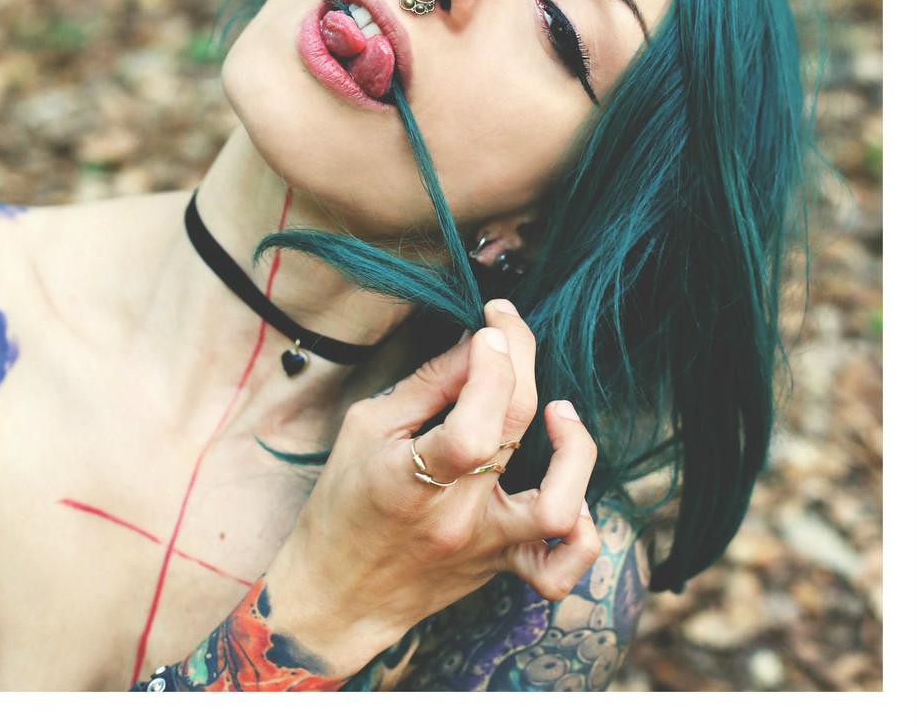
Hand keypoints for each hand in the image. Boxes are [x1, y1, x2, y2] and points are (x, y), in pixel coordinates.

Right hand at [263, 298, 601, 678]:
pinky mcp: (502, 566)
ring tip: (558, 412)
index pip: (474, 420)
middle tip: (504, 331)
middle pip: (517, 426)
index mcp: (411, 480)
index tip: (488, 326)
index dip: (493, 360)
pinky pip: (559, 571)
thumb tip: (478, 343)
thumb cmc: (343, 503)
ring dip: (574, 448)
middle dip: (520, 358)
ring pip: (559, 506)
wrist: (337, 595)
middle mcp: (456, 516)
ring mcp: (485, 546)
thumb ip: (428, 385)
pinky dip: (583, 532)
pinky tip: (570, 488)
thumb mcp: (366, 427)